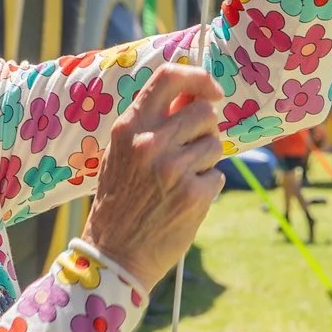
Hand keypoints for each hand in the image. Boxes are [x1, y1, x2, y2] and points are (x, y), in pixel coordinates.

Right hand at [82, 65, 226, 289]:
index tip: (212, 90)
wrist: (114, 254)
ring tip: (180, 180)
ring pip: (214, 144)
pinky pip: (217, 175)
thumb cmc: (119, 201)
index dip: (198, 77)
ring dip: (205, 160)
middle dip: (205, 128)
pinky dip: (206, 187)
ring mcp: (174, 168)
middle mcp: (151, 142)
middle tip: (191, 149)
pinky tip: (183, 202)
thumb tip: (194, 95)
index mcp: (129, 126)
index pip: (168, 77)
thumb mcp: (121, 154)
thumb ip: (151, 124)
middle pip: (204, 111)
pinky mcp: (194, 194)